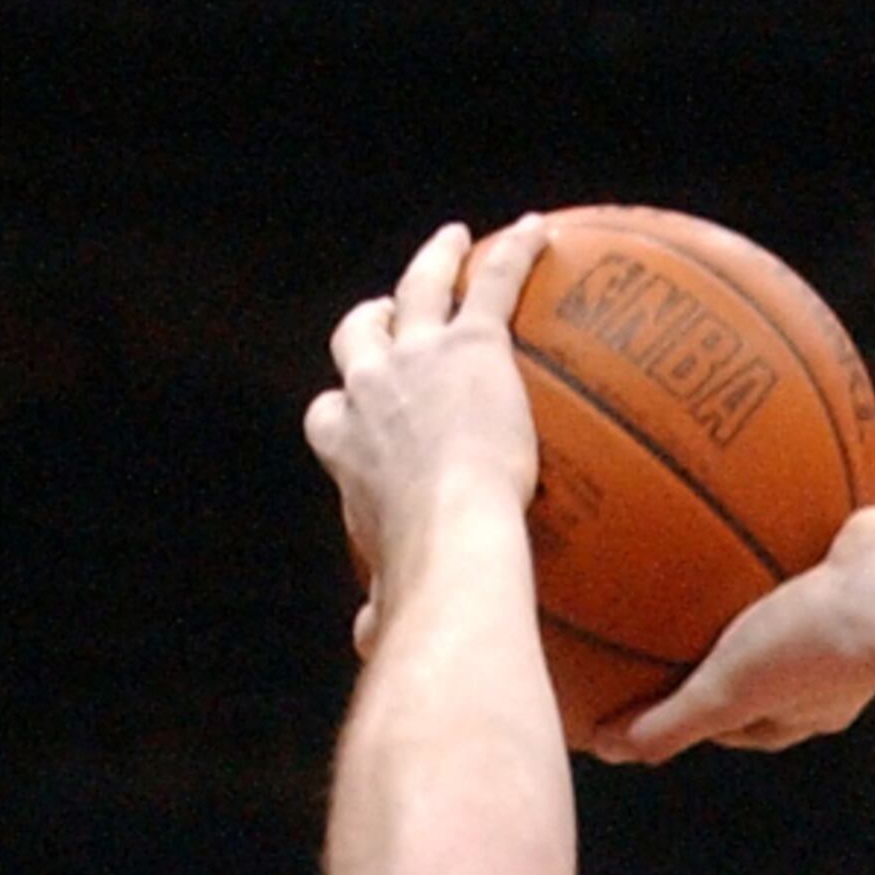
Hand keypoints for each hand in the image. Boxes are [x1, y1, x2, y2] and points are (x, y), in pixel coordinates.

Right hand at [302, 216, 549, 629]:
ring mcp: (417, 361)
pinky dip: (515, 254)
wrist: (454, 545)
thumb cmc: (426, 589)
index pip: (331, 416)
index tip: (355, 404)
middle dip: (373, 319)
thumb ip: (381, 613)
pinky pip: (495, 282)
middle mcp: (368, 393)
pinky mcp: (471, 345)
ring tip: (456, 241)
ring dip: (436, 261)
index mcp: (345, 454)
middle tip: (392, 310)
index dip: (343, 407)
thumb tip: (371, 643)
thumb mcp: (392, 604)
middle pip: (360, 337)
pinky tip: (543, 231)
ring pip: (420, 288)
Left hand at [592, 427, 874, 761]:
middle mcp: (852, 644)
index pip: (758, 709)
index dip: (721, 704)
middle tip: (725, 594)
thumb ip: (669, 722)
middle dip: (763, 614)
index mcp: (814, 693)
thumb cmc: (808, 650)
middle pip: (800, 628)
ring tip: (784, 498)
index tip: (681, 688)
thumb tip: (602, 749)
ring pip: (848, 552)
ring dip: (821, 528)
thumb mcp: (723, 691)